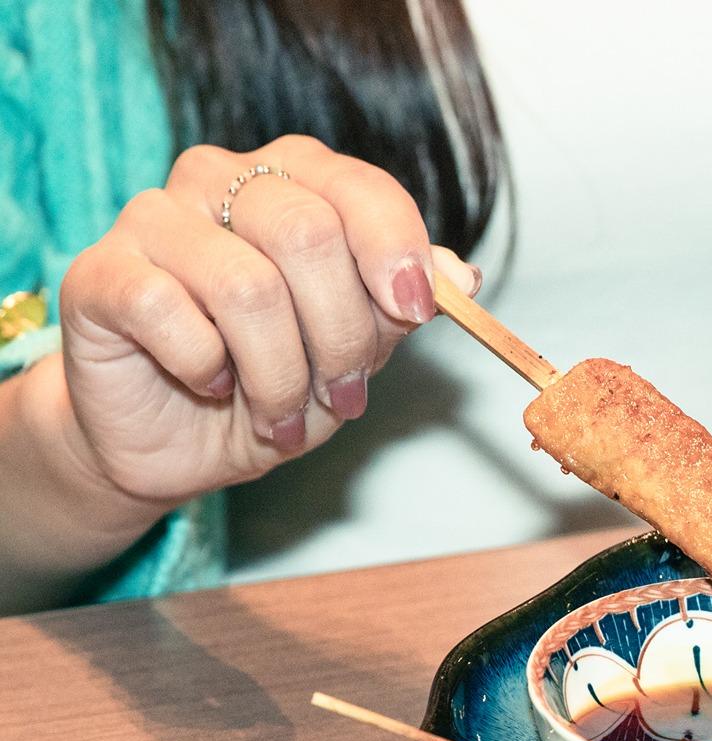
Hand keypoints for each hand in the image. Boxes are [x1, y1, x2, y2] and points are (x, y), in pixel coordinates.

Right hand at [52, 134, 479, 509]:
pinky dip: (209, 370)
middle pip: (309, 235)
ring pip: (248, 287)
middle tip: (342, 394)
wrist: (174, 439)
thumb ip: (403, 304)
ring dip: (281, 374)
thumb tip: (462, 275)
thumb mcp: (356, 348)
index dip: (398, 251)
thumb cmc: (268, 381)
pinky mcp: (99, 271)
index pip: (361, 188)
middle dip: (341, 336)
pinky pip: (172, 314)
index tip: (414, 312)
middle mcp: (219, 180)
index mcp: (293, 181)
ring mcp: (152, 218)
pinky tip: (211, 385)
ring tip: (283, 414)